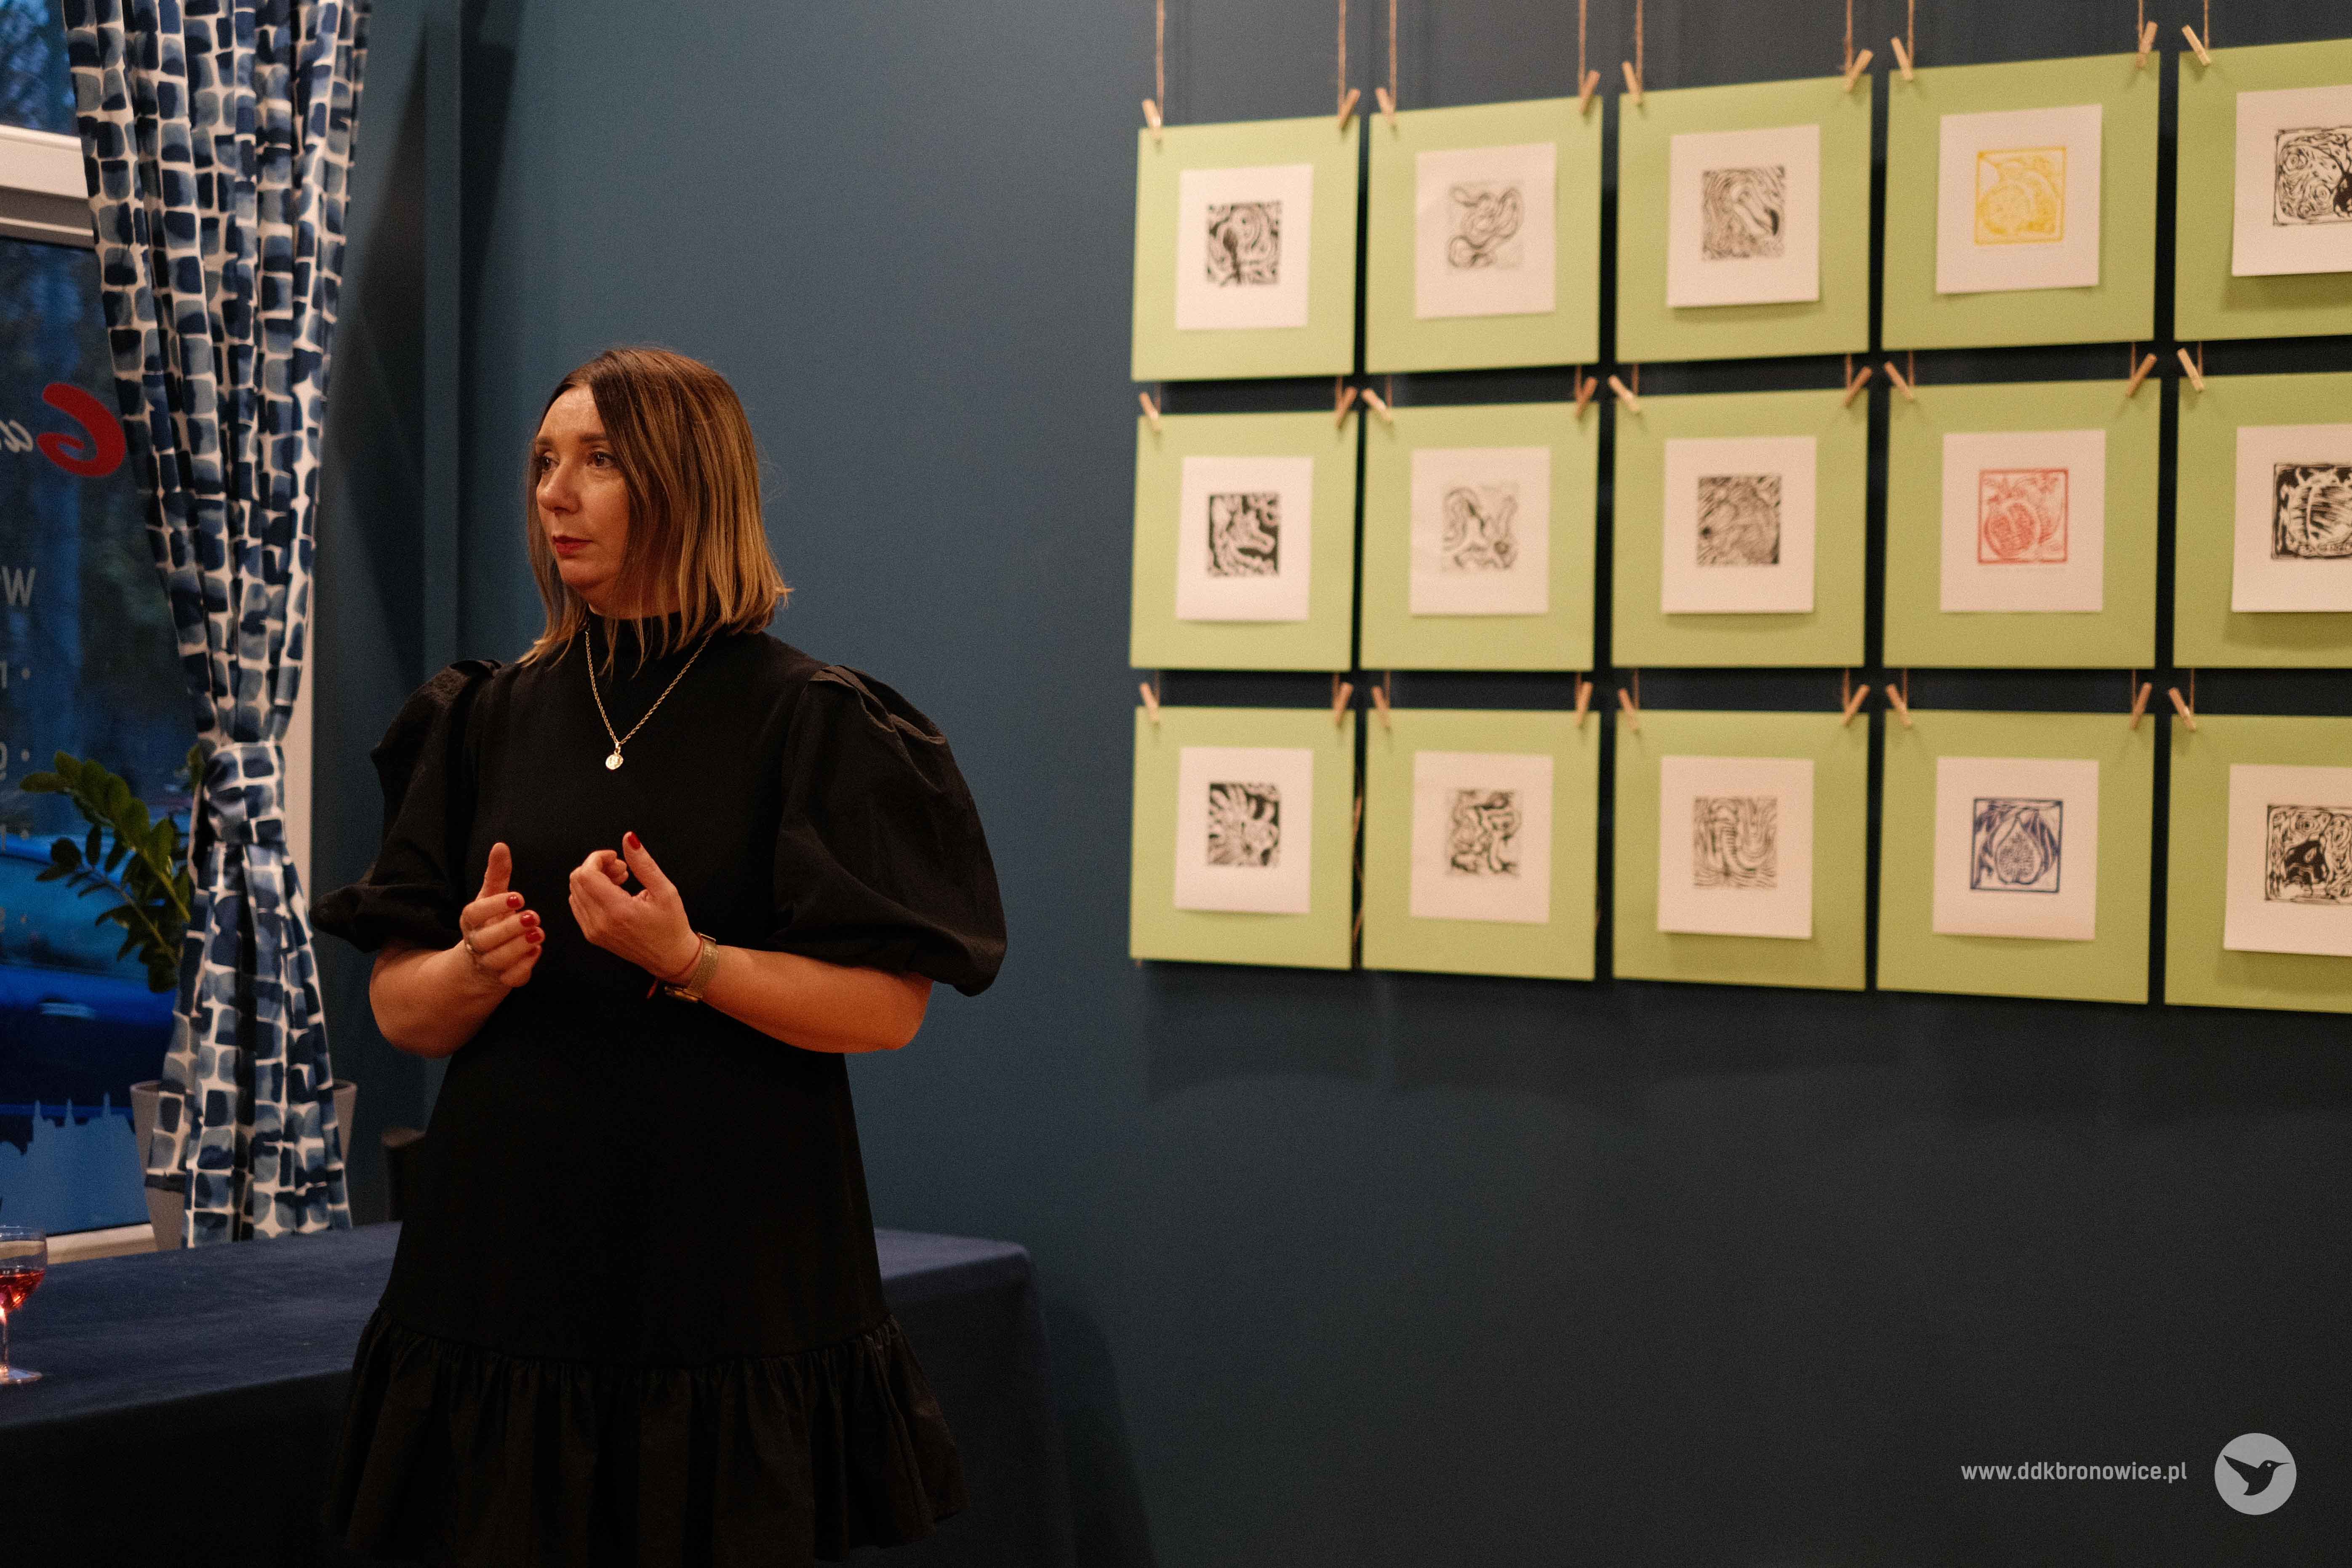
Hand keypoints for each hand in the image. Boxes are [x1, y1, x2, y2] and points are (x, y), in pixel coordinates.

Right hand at [456, 841, 541, 988]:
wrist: (481, 959)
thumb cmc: (490, 920)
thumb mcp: (491, 895)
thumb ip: (497, 873)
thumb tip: (501, 845)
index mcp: (470, 920)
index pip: (475, 913)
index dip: (495, 906)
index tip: (518, 897)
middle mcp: (476, 942)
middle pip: (487, 939)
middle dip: (510, 929)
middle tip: (534, 916)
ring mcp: (488, 963)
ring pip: (499, 960)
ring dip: (519, 948)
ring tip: (539, 934)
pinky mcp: (502, 979)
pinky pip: (511, 979)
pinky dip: (523, 968)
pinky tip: (536, 952)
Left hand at [569, 830, 698, 980]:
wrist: (670, 957)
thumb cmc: (671, 926)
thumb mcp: (665, 890)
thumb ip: (644, 863)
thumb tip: (629, 839)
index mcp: (617, 911)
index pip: (586, 874)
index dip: (598, 858)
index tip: (617, 857)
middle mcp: (600, 922)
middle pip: (577, 880)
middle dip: (597, 866)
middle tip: (621, 869)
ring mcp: (593, 930)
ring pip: (575, 891)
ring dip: (593, 879)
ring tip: (619, 881)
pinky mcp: (592, 934)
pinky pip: (578, 904)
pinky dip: (591, 892)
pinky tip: (612, 894)